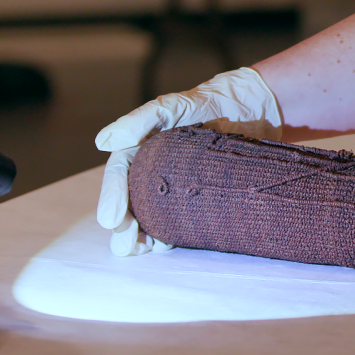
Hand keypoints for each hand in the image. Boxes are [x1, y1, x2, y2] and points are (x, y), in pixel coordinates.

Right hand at [94, 67, 282, 255]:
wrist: (251, 109)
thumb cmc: (208, 104)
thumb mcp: (174, 107)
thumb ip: (140, 119)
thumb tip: (102, 142)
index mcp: (141, 151)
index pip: (119, 176)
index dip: (112, 198)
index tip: (111, 219)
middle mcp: (153, 171)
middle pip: (131, 202)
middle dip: (124, 226)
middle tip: (125, 244)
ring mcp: (176, 187)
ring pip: (152, 215)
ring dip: (143, 235)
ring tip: (142, 250)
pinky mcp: (199, 199)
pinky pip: (180, 220)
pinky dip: (171, 235)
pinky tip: (167, 246)